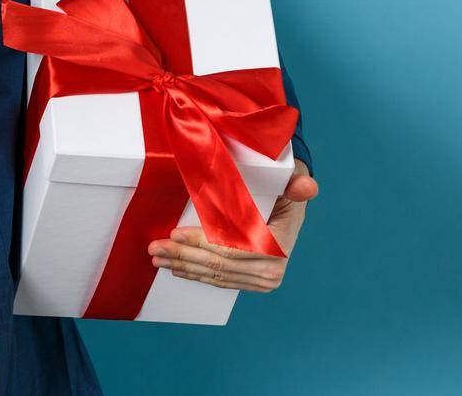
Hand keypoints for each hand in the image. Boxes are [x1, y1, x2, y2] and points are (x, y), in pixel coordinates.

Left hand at [146, 159, 317, 291]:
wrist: (288, 204)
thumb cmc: (283, 187)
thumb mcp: (290, 179)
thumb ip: (296, 184)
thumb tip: (308, 187)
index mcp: (279, 245)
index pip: (234, 248)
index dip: (202, 243)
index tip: (174, 234)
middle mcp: (273, 270)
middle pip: (219, 265)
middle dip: (183, 256)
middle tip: (154, 248)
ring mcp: (262, 280)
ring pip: (216, 275)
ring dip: (184, 266)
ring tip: (157, 257)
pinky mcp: (251, 282)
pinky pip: (220, 280)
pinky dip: (197, 273)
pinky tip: (177, 268)